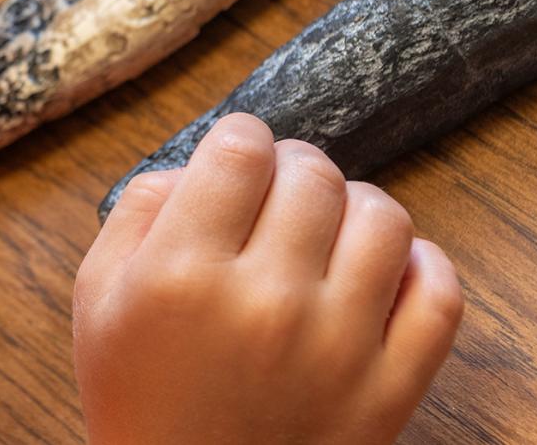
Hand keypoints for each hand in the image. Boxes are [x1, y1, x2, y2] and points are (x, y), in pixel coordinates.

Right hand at [74, 114, 462, 443]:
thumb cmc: (140, 397)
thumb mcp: (97, 298)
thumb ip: (138, 211)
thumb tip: (203, 163)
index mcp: (183, 275)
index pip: (242, 149)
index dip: (240, 138)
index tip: (237, 157)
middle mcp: (266, 304)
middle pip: (312, 174)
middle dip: (291, 167)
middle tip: (275, 195)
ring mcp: (338, 349)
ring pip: (382, 217)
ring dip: (354, 206)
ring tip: (327, 231)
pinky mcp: (391, 390)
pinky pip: (440, 293)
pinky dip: (418, 266)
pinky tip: (377, 274)